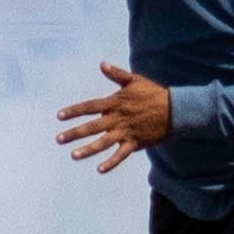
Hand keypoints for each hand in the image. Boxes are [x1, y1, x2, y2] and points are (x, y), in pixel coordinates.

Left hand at [57, 62, 171, 172]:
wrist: (174, 109)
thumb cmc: (153, 93)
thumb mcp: (134, 80)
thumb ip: (116, 74)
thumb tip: (102, 64)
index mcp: (115, 103)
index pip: (90, 106)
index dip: (74, 110)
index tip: (60, 116)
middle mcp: (118, 118)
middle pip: (92, 126)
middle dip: (75, 133)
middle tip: (58, 139)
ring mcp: (126, 132)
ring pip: (104, 142)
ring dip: (88, 149)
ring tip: (73, 155)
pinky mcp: (135, 143)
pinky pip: (121, 154)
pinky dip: (111, 162)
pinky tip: (100, 169)